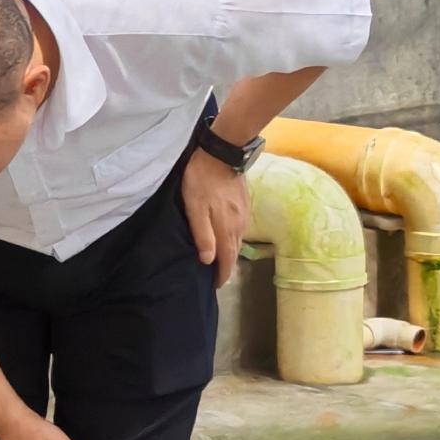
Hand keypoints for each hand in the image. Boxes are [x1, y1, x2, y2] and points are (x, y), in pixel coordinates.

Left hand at [182, 149, 251, 287]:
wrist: (223, 153)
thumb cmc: (202, 181)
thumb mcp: (195, 208)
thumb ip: (203, 235)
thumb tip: (208, 260)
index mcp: (227, 228)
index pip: (227, 258)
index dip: (222, 274)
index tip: (216, 286)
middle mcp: (239, 224)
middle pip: (234, 251)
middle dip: (227, 266)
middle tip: (218, 277)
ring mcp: (244, 213)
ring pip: (238, 240)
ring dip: (231, 252)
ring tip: (222, 261)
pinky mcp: (245, 203)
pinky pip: (240, 228)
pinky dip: (234, 238)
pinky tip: (227, 237)